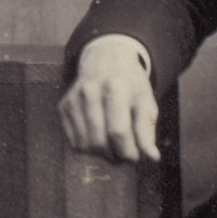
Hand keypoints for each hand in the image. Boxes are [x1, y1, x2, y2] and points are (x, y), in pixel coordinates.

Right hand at [58, 35, 159, 162]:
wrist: (105, 59)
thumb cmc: (130, 84)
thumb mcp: (145, 102)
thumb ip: (147, 131)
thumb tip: (152, 158)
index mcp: (116, 88)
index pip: (118, 131)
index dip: (128, 151)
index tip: (135, 157)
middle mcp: (90, 91)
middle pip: (98, 141)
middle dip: (114, 156)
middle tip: (123, 156)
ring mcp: (74, 99)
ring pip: (84, 145)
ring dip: (101, 154)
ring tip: (113, 148)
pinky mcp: (64, 107)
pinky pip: (74, 141)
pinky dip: (89, 147)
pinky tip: (100, 138)